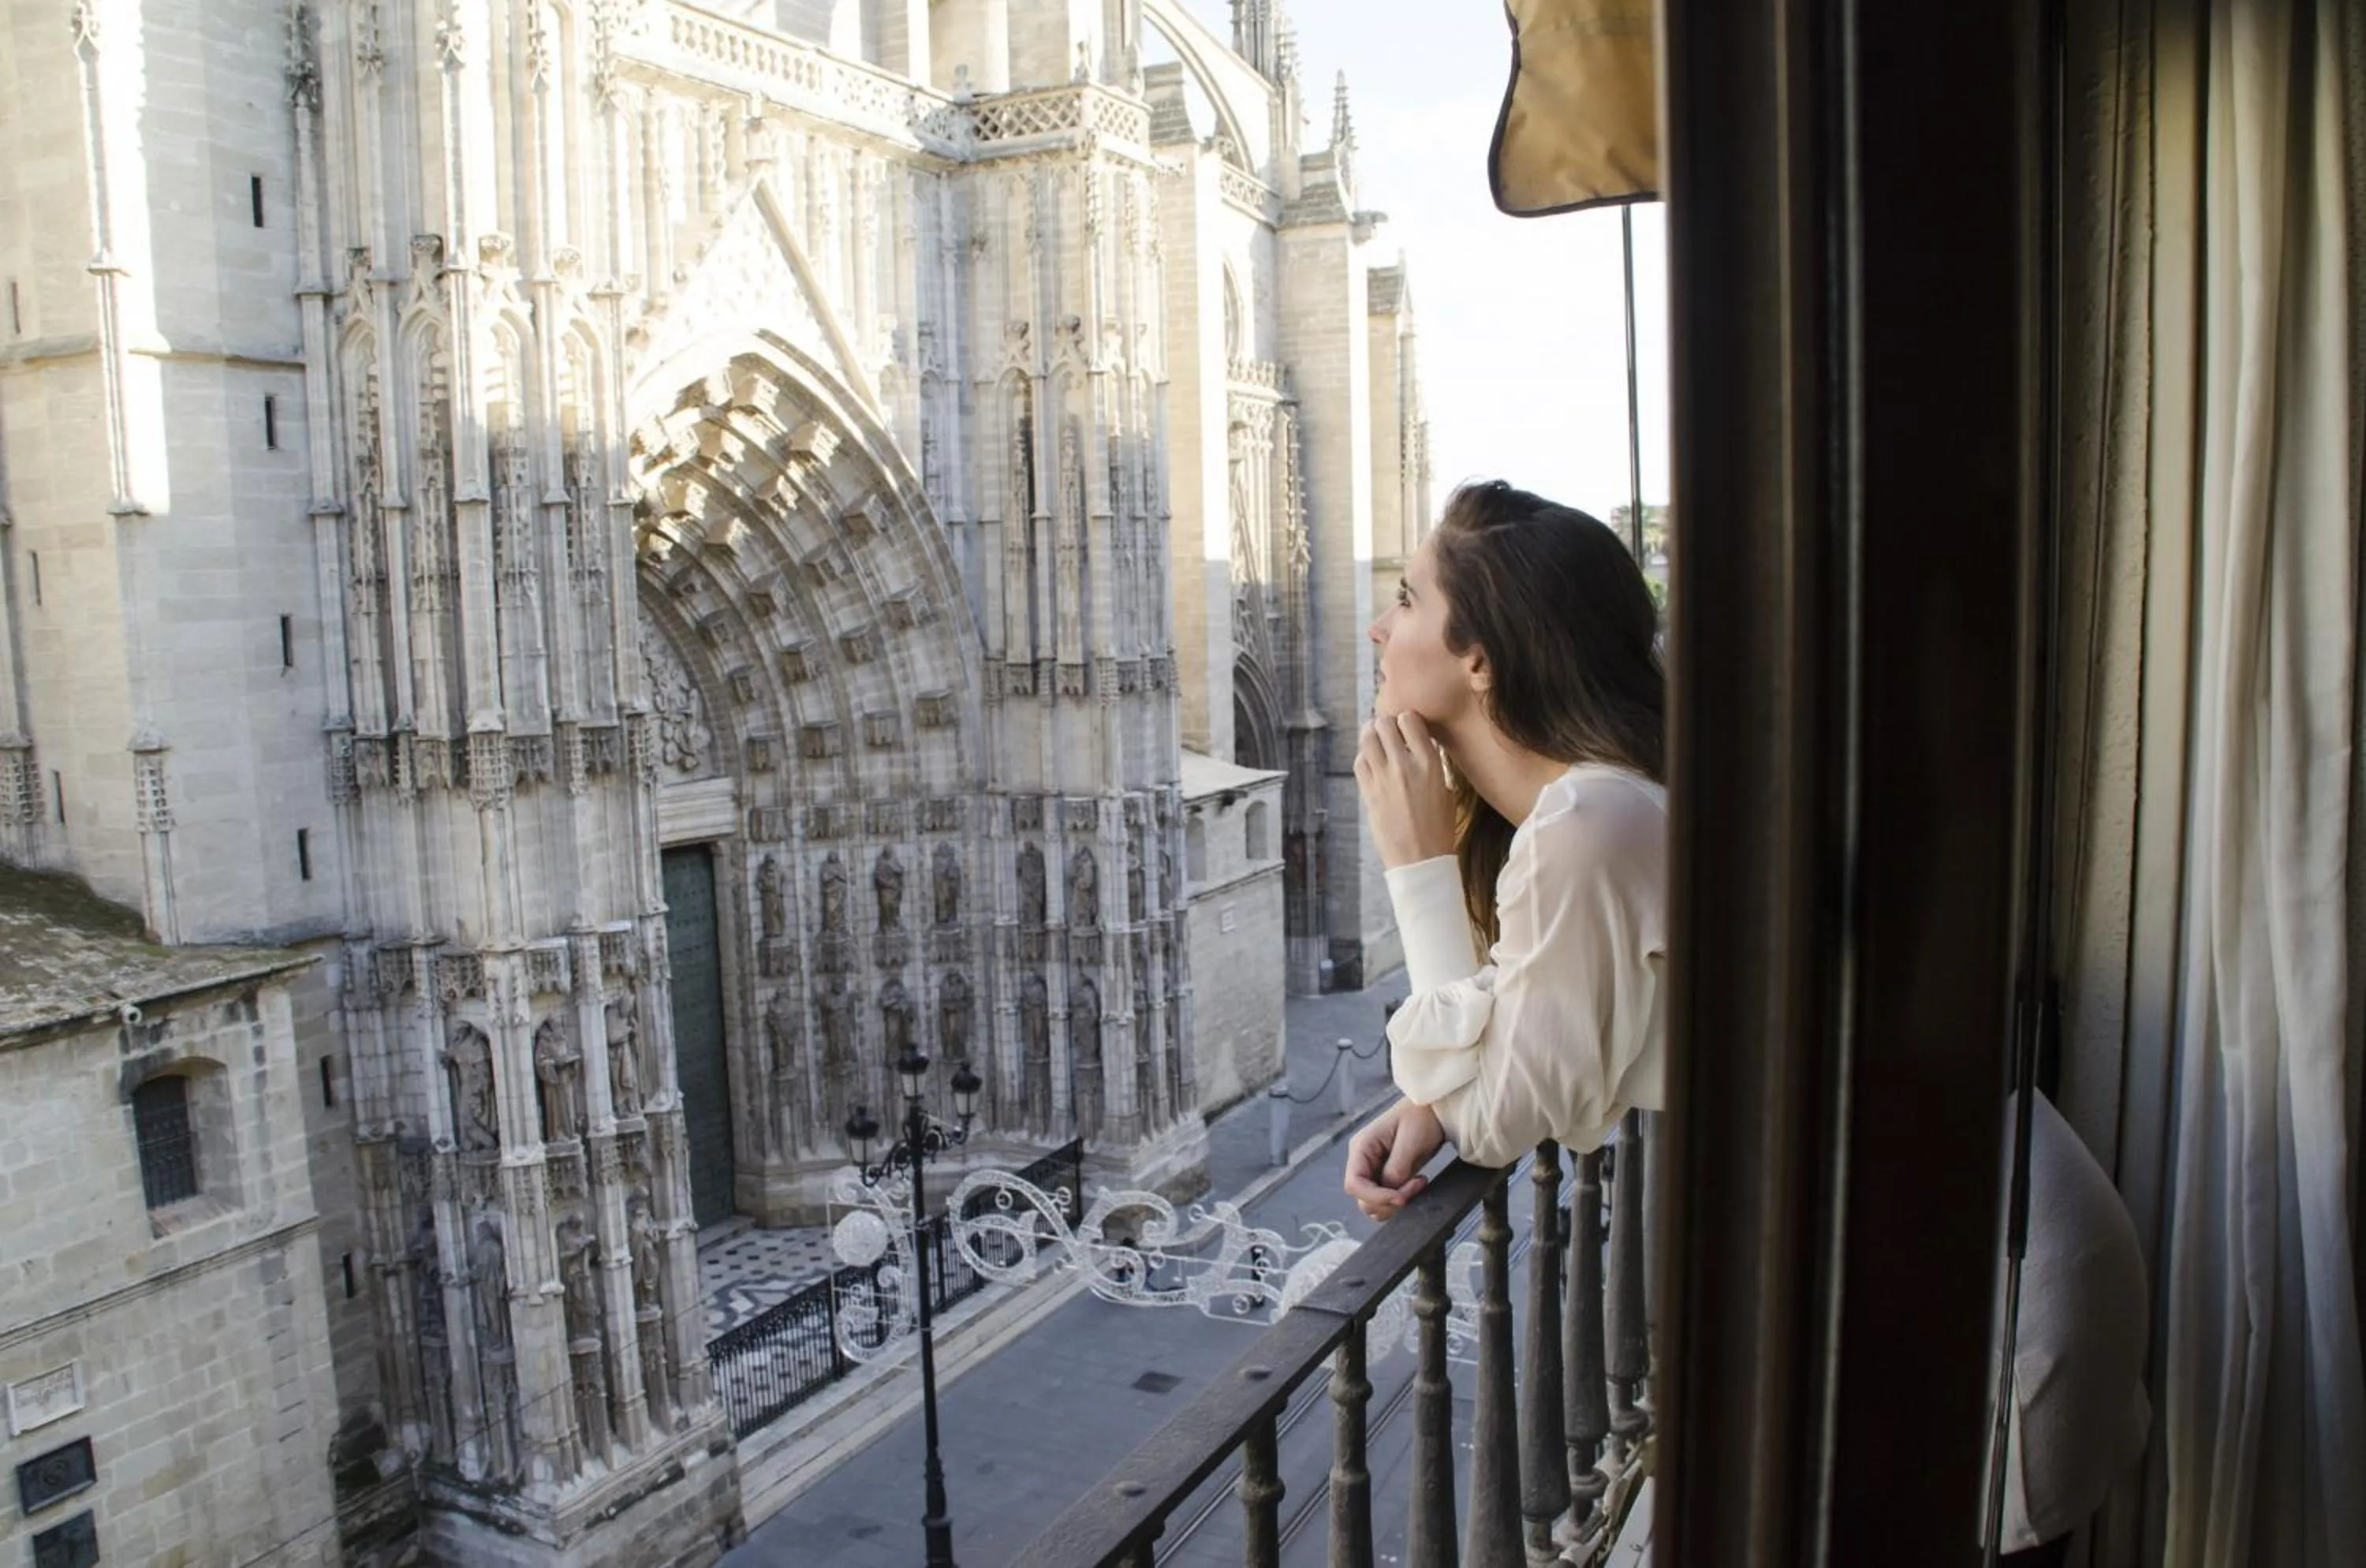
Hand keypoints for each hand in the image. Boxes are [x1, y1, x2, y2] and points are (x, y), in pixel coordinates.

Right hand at [1344, 1100, 1446, 1220]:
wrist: (1434, 1111)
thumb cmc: (1421, 1118)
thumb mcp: (1410, 1141)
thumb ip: (1396, 1168)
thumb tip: (1390, 1190)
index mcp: (1362, 1148)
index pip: (1354, 1184)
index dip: (1375, 1197)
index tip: (1401, 1199)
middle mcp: (1363, 1161)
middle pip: (1363, 1198)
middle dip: (1389, 1201)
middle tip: (1416, 1186)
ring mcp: (1374, 1170)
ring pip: (1374, 1204)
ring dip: (1395, 1203)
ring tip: (1418, 1184)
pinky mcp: (1386, 1177)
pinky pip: (1386, 1199)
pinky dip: (1401, 1199)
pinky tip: (1417, 1184)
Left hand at [1354, 712, 1458, 869]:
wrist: (1420, 860)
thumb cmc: (1439, 828)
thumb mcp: (1446, 791)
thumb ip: (1432, 766)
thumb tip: (1420, 749)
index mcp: (1430, 763)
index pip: (1410, 720)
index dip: (1407, 719)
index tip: (1407, 726)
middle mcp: (1404, 766)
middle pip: (1384, 723)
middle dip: (1385, 723)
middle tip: (1388, 730)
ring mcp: (1382, 779)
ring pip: (1367, 739)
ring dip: (1371, 734)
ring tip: (1376, 739)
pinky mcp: (1368, 792)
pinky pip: (1359, 762)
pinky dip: (1364, 756)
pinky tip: (1371, 762)